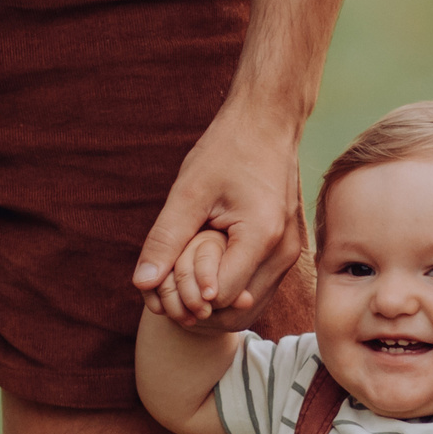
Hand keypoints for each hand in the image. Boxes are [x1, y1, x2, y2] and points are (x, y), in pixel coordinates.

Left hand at [135, 103, 306, 336]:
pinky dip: (229, 289)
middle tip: (169, 285)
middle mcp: (284, 253)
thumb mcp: (188, 191)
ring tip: (186, 275)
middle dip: (199, 306)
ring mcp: (290, 255)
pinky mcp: (287, 252)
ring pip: (248, 306)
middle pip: (237, 311)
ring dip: (214, 302)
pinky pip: (256, 290)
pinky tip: (206, 269)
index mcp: (262, 237)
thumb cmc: (228, 149)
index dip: (185, 294)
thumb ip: (166, 239)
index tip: (165, 277)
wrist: (268, 123)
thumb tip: (142, 283)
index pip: (217, 297)